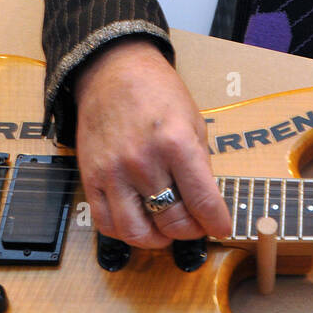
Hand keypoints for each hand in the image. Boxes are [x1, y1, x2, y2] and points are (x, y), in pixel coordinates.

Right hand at [73, 37, 230, 246]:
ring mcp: (114, 172)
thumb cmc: (158, 94)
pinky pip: (106, 223)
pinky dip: (125, 232)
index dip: (217, 223)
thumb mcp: (194, 122)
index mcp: (176, 144)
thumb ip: (200, 164)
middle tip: (195, 224)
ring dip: (157, 239)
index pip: (203, 201)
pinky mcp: (90, 178)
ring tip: (166, 229)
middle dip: (190, 230)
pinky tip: (139, 222)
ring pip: (137, 232)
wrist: (113, 72)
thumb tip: (207, 203)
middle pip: (172, 221)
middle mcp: (143, 162)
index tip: (222, 227)